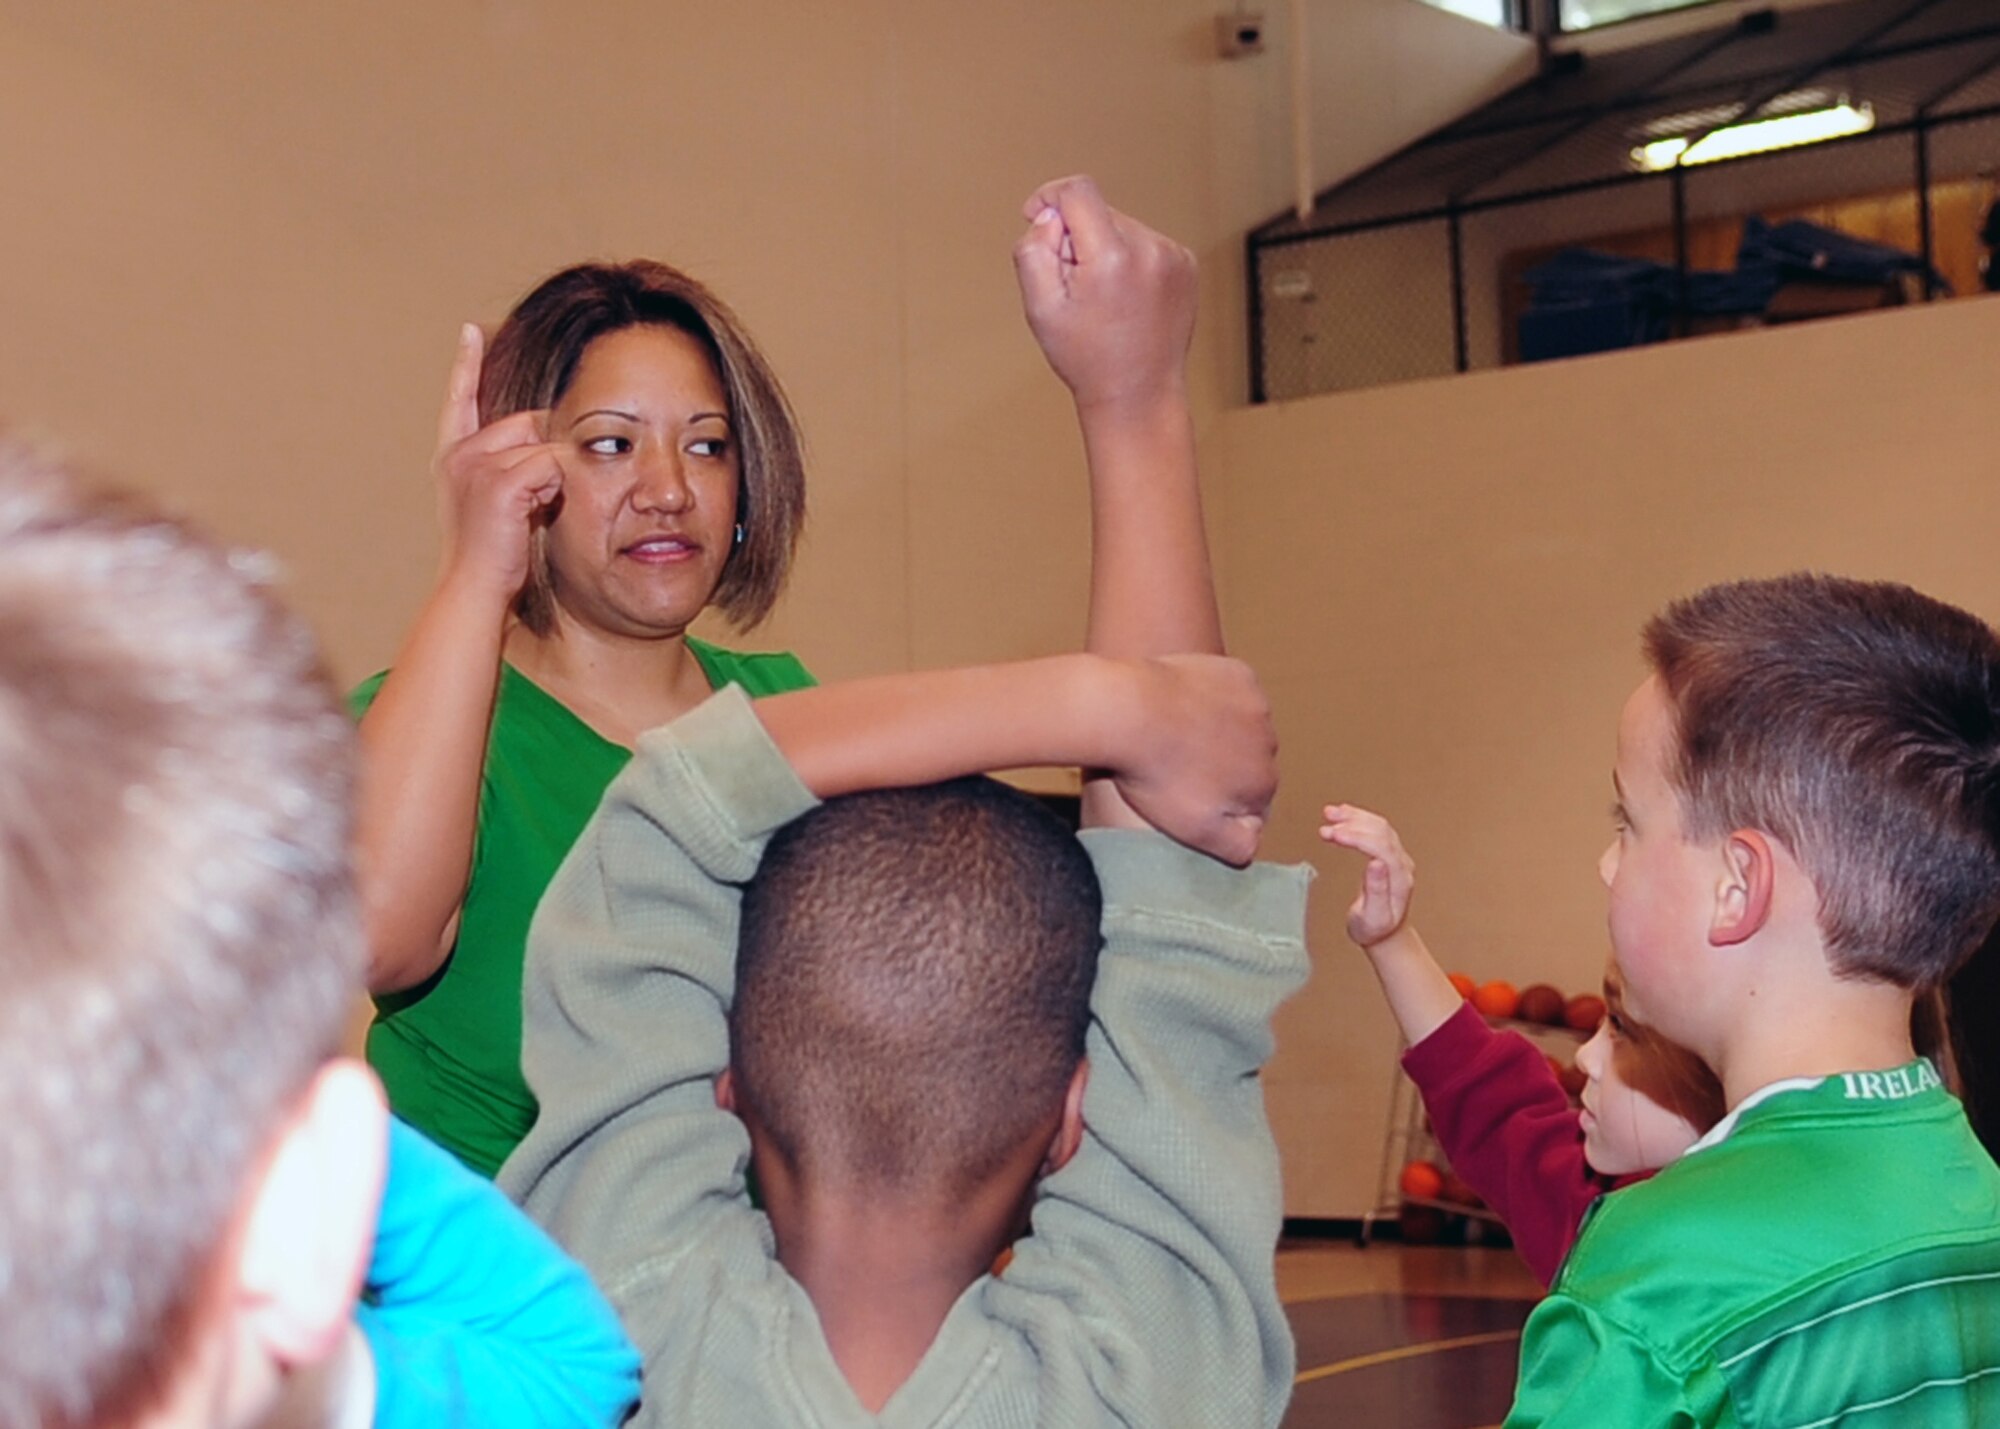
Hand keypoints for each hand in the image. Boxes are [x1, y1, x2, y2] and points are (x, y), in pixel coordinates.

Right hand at [431, 324, 564, 601]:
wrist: (474, 588)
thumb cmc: (493, 556)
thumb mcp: (499, 503)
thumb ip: (514, 469)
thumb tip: (551, 449)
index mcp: (453, 457)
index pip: (460, 401)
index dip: (468, 365)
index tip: (473, 330)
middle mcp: (460, 454)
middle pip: (526, 423)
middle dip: (545, 454)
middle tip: (535, 500)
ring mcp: (476, 465)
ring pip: (542, 445)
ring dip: (552, 478)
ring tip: (530, 514)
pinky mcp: (499, 482)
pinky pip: (551, 465)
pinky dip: (555, 488)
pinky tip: (536, 513)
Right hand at [1013, 175, 1196, 413]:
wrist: (1138, 394)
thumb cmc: (1086, 358)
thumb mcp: (1040, 307)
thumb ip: (1033, 250)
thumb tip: (1050, 215)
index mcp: (1112, 256)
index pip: (1077, 191)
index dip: (1049, 197)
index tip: (1036, 216)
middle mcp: (1149, 249)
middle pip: (1098, 211)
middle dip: (1078, 239)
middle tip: (1076, 290)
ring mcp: (1173, 256)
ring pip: (1121, 227)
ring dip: (1105, 251)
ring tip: (1105, 301)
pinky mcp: (1186, 264)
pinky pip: (1145, 243)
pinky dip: (1129, 261)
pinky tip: (1127, 300)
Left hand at [1107, 655, 1275, 865]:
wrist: (1127, 711)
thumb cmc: (1154, 775)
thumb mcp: (1195, 830)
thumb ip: (1237, 846)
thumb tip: (1256, 844)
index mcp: (1264, 784)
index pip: (1252, 802)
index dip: (1220, 801)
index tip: (1188, 795)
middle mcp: (1271, 744)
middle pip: (1250, 763)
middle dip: (1224, 766)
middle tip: (1178, 765)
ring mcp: (1256, 705)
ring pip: (1244, 727)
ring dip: (1220, 731)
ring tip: (1177, 735)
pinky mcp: (1237, 674)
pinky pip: (1234, 692)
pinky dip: (1215, 698)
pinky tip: (1184, 706)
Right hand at [1319, 805, 1414, 949]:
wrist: (1384, 935)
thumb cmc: (1376, 930)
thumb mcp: (1373, 917)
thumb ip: (1376, 891)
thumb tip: (1376, 863)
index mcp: (1400, 879)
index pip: (1380, 846)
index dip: (1356, 836)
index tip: (1334, 834)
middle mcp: (1402, 864)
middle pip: (1380, 832)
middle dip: (1351, 824)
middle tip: (1327, 826)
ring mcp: (1397, 857)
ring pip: (1379, 826)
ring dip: (1354, 817)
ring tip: (1330, 813)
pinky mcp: (1389, 854)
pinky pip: (1376, 829)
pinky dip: (1358, 818)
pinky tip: (1343, 814)